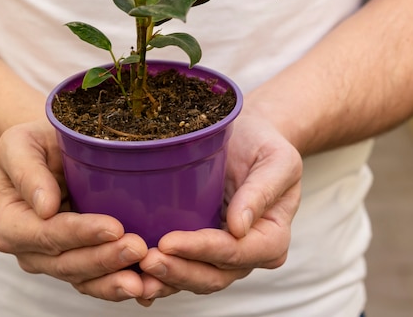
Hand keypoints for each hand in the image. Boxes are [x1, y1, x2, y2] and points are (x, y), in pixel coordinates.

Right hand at [0, 122, 153, 300]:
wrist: (46, 146)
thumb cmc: (32, 142)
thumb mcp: (20, 144)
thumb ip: (27, 172)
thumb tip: (45, 207)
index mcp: (9, 223)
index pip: (46, 233)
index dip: (80, 233)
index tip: (114, 227)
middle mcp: (28, 249)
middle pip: (67, 263)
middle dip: (104, 259)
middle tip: (138, 248)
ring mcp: (52, 260)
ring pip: (83, 278)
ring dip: (114, 279)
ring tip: (145, 277)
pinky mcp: (76, 261)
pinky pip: (96, 280)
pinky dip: (119, 283)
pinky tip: (146, 287)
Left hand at [136, 115, 301, 300]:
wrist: (249, 135)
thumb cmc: (264, 143)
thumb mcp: (277, 159)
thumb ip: (262, 191)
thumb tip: (239, 227)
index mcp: (271, 237)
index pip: (236, 252)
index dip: (201, 250)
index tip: (169, 242)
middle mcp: (248, 253)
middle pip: (213, 274)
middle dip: (179, 271)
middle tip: (146, 260)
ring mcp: (223, 254)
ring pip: (195, 277)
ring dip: (166, 278)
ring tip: (136, 270)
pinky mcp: (201, 246)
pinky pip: (182, 266)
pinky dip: (161, 274)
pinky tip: (135, 274)